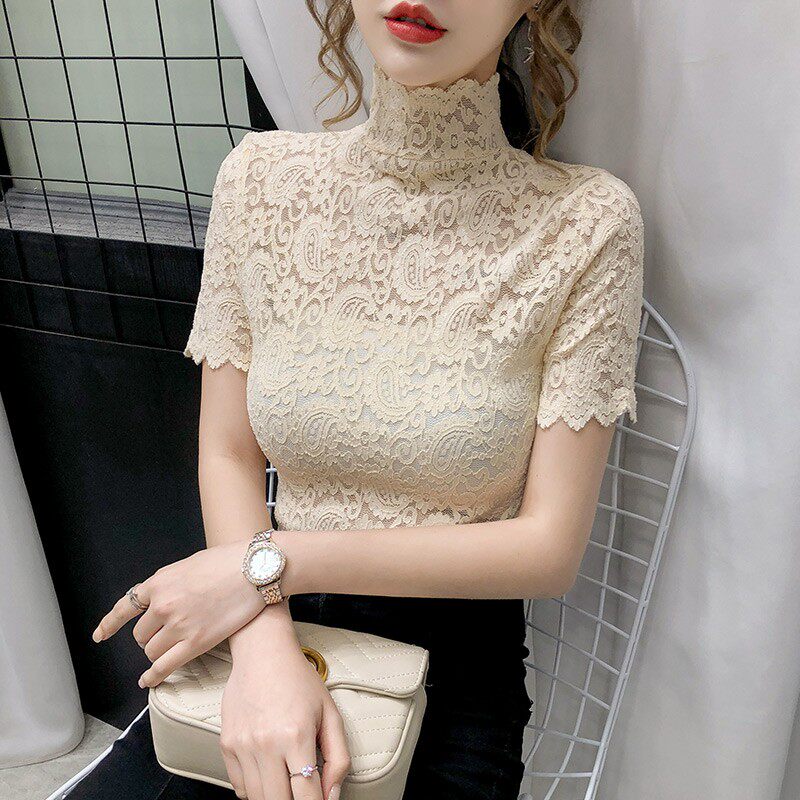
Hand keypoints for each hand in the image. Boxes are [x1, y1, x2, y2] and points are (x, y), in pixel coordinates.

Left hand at [92, 540, 263, 686]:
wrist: (256, 569)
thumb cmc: (229, 562)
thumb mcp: (189, 565)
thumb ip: (169, 584)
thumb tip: (160, 600)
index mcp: (160, 582)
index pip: (125, 607)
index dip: (109, 624)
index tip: (100, 635)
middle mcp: (163, 605)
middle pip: (141, 634)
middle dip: (151, 635)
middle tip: (168, 633)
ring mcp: (178, 625)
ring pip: (152, 651)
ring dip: (159, 651)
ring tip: (176, 646)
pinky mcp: (196, 643)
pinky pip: (164, 666)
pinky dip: (153, 676)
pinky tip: (149, 681)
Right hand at [221, 620, 350, 799]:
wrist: (263, 653)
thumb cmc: (299, 680)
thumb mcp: (330, 713)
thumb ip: (338, 757)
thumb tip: (332, 795)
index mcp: (297, 736)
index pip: (306, 796)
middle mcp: (267, 743)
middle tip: (302, 793)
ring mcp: (243, 745)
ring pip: (258, 799)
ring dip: (275, 797)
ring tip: (287, 782)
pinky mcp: (227, 744)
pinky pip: (240, 787)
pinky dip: (255, 790)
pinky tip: (269, 774)